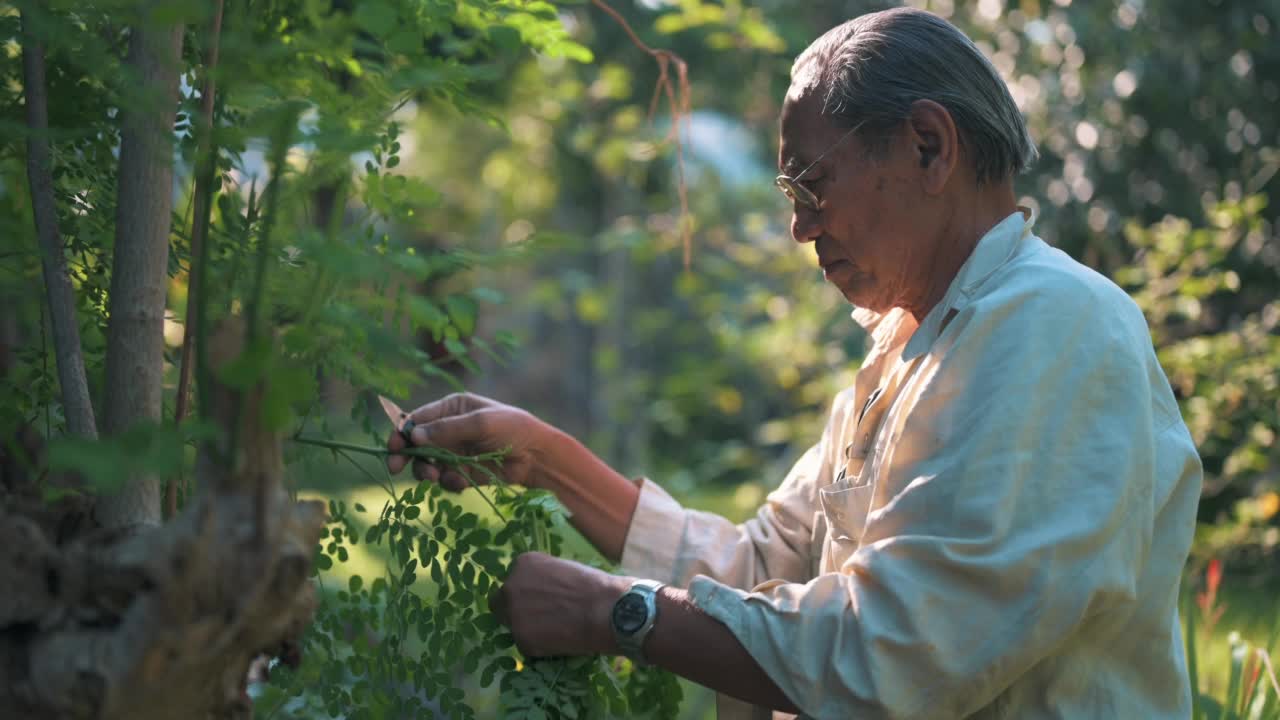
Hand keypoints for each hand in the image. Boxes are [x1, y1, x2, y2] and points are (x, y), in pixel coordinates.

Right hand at [386, 392, 549, 490]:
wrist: (537, 456)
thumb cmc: (512, 429)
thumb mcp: (480, 423)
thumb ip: (447, 429)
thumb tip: (414, 435)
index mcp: (452, 408)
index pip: (418, 418)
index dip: (402, 432)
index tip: (392, 447)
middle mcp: (449, 429)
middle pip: (416, 443)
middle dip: (406, 455)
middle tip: (396, 468)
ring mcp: (455, 452)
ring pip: (427, 463)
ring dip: (426, 471)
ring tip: (434, 477)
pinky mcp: (463, 472)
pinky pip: (445, 479)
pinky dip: (448, 482)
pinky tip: (461, 483)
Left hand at [489, 552, 627, 657]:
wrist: (605, 610)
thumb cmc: (593, 585)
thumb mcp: (562, 568)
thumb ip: (543, 576)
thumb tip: (539, 589)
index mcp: (522, 564)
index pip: (513, 580)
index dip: (526, 591)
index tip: (540, 599)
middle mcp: (510, 587)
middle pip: (502, 602)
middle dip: (517, 609)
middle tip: (539, 618)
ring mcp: (514, 615)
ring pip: (512, 625)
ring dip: (527, 628)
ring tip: (554, 630)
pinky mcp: (522, 640)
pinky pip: (526, 644)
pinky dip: (539, 645)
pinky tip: (559, 641)